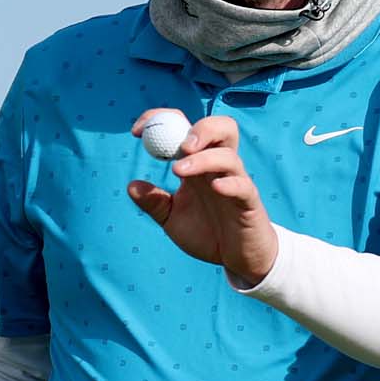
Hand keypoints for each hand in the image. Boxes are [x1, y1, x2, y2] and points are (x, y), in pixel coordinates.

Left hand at [127, 112, 278, 287]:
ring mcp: (235, 182)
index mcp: (197, 164)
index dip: (161, 120)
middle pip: (220, 128)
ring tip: (178, 171)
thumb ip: (154, 202)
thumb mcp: (172, 219)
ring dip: (203, 158)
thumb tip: (131, 186)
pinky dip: (230, 183)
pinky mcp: (249, 203)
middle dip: (200, 129)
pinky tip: (216, 188)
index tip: (137, 132)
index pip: (185, 127)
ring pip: (228, 155)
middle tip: (179, 145)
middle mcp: (217, 167)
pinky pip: (243, 186)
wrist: (236, 259)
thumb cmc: (207, 233)